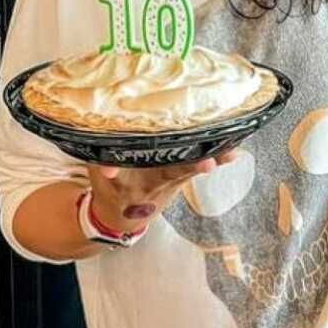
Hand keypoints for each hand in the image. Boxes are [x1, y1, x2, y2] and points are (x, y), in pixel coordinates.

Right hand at [86, 149, 239, 233]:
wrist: (121, 215)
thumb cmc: (110, 180)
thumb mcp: (96, 165)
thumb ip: (98, 147)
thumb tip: (94, 112)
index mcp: (118, 178)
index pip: (111, 171)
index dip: (108, 169)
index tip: (110, 170)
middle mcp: (145, 181)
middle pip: (166, 172)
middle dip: (186, 167)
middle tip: (205, 163)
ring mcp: (166, 180)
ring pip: (187, 170)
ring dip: (208, 162)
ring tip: (227, 154)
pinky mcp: (180, 177)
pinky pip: (198, 166)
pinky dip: (217, 158)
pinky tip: (233, 151)